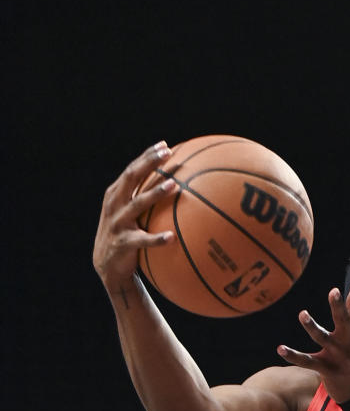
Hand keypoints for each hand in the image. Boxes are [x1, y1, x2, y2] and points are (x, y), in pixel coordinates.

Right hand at [93, 142, 176, 290]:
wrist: (108, 266)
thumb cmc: (127, 233)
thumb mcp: (132, 213)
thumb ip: (146, 197)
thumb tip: (179, 183)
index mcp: (117, 194)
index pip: (132, 169)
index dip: (147, 156)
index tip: (165, 145)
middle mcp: (114, 204)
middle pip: (131, 178)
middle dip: (148, 163)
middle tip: (167, 154)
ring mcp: (118, 223)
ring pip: (137, 204)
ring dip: (155, 193)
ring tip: (174, 186)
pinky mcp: (123, 243)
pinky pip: (142, 240)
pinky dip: (156, 238)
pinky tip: (172, 237)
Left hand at [276, 278, 349, 403]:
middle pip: (344, 321)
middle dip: (338, 307)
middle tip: (334, 292)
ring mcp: (339, 356)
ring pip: (323, 338)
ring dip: (312, 326)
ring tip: (302, 315)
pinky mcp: (327, 370)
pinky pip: (307, 361)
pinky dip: (293, 356)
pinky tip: (280, 349)